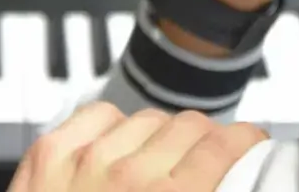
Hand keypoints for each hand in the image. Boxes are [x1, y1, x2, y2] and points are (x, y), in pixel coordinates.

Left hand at [9, 103, 266, 191]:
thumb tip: (235, 191)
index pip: (221, 145)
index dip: (243, 139)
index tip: (248, 143)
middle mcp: (128, 175)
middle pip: (188, 124)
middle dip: (206, 138)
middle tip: (210, 155)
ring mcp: (84, 158)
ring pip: (147, 117)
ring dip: (162, 134)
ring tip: (162, 158)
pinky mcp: (50, 152)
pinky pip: (99, 114)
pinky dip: (115, 127)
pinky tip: (118, 148)